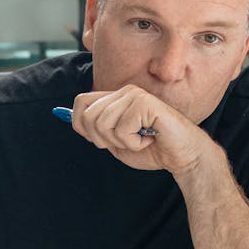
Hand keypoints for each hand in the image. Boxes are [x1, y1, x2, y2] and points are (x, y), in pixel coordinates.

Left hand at [71, 85, 219, 182]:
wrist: (182, 156)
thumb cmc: (152, 150)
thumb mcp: (115, 142)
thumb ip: (95, 130)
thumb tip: (66, 115)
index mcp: (115, 99)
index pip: (81, 103)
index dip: (81, 125)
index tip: (103, 140)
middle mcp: (123, 92)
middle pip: (88, 116)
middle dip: (103, 139)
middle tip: (127, 142)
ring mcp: (134, 94)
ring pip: (103, 124)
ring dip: (121, 142)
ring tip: (140, 139)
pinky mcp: (144, 102)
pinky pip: (122, 129)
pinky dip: (134, 143)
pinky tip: (150, 137)